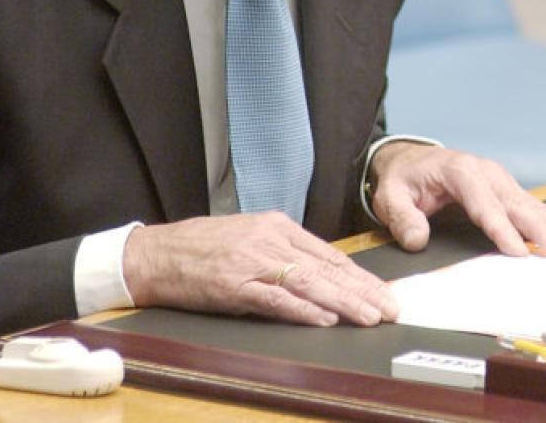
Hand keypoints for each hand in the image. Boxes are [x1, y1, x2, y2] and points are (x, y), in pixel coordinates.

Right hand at [122, 213, 398, 327]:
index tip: (384, 292)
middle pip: (327, 268)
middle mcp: (271, 240)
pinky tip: (325, 318)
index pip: (330, 254)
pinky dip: (303, 309)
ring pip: (310, 282)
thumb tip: (322, 274)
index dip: (360, 276)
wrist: (155, 254)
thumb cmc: (201, 248)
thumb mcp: (250, 238)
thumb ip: (284, 252)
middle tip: (391, 308)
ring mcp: (253, 262)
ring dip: (344, 302)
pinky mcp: (234, 284)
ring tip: (369, 315)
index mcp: (278, 226)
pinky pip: (275, 299)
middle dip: (363, 290)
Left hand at [368, 143, 545, 256]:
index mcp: (460, 171)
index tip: (518, 250)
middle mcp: (488, 174)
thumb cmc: (403, 179)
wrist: (411, 161)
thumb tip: (417, 239)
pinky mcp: (508, 192)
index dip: (501, 227)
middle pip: (516, 204)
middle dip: (539, 228)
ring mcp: (501, 182)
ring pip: (534, 206)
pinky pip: (535, 209)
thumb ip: (402, 217)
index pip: (483, 202)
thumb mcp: (391, 196)